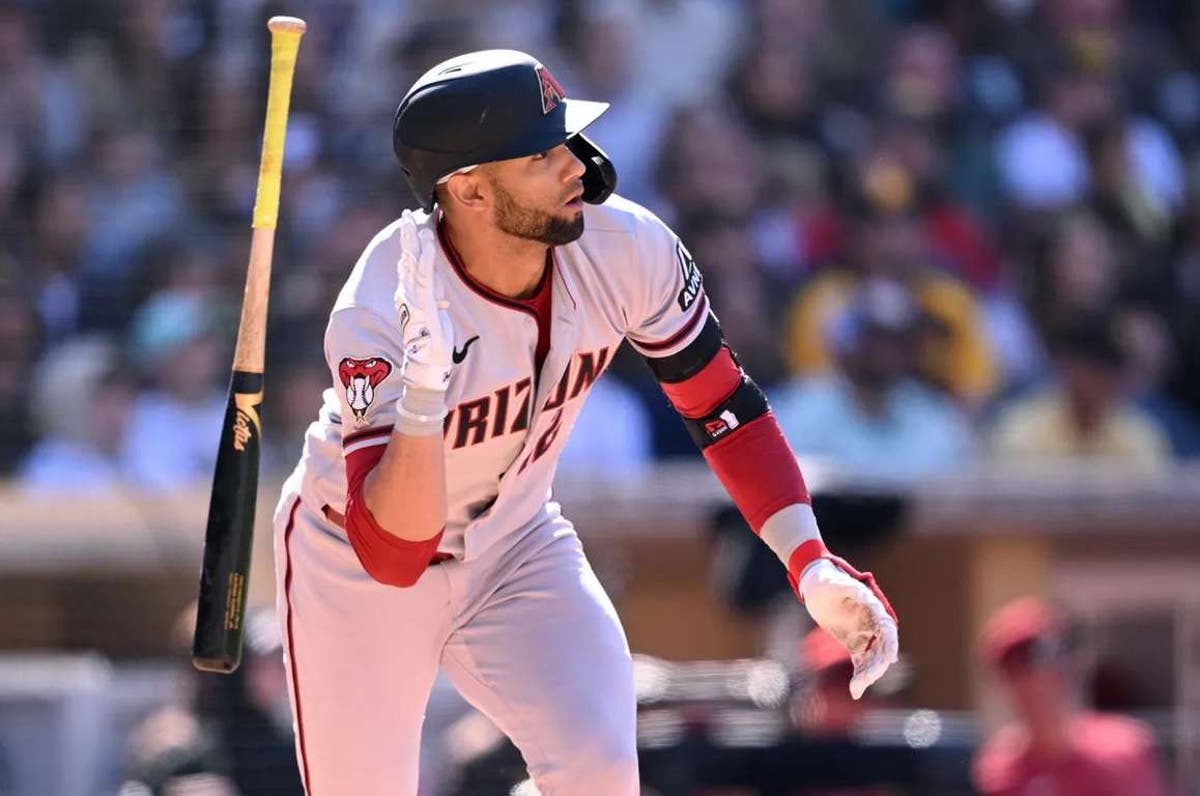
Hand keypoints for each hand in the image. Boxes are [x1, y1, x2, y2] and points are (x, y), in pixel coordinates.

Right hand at [394, 210, 452, 392]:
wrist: (427, 363)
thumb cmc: (433, 342)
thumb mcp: (436, 314)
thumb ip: (435, 300)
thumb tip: (440, 290)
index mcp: (411, 295)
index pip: (410, 264)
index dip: (411, 244)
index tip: (413, 224)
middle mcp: (409, 293)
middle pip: (407, 258)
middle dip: (406, 236)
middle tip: (406, 214)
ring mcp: (415, 297)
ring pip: (413, 264)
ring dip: (413, 241)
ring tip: (414, 221)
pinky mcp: (423, 303)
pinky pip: (423, 276)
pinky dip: (425, 258)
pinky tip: (426, 243)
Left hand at [800, 557, 898, 699]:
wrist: (815, 585)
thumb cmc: (825, 579)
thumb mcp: (833, 581)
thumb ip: (847, 588)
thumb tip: (863, 595)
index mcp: (873, 606)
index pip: (887, 628)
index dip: (890, 643)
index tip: (890, 658)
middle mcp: (872, 622)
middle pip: (882, 647)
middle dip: (877, 665)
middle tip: (865, 680)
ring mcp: (864, 633)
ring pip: (873, 658)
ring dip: (868, 674)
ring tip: (856, 688)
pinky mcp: (854, 643)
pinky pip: (861, 662)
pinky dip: (860, 676)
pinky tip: (855, 690)